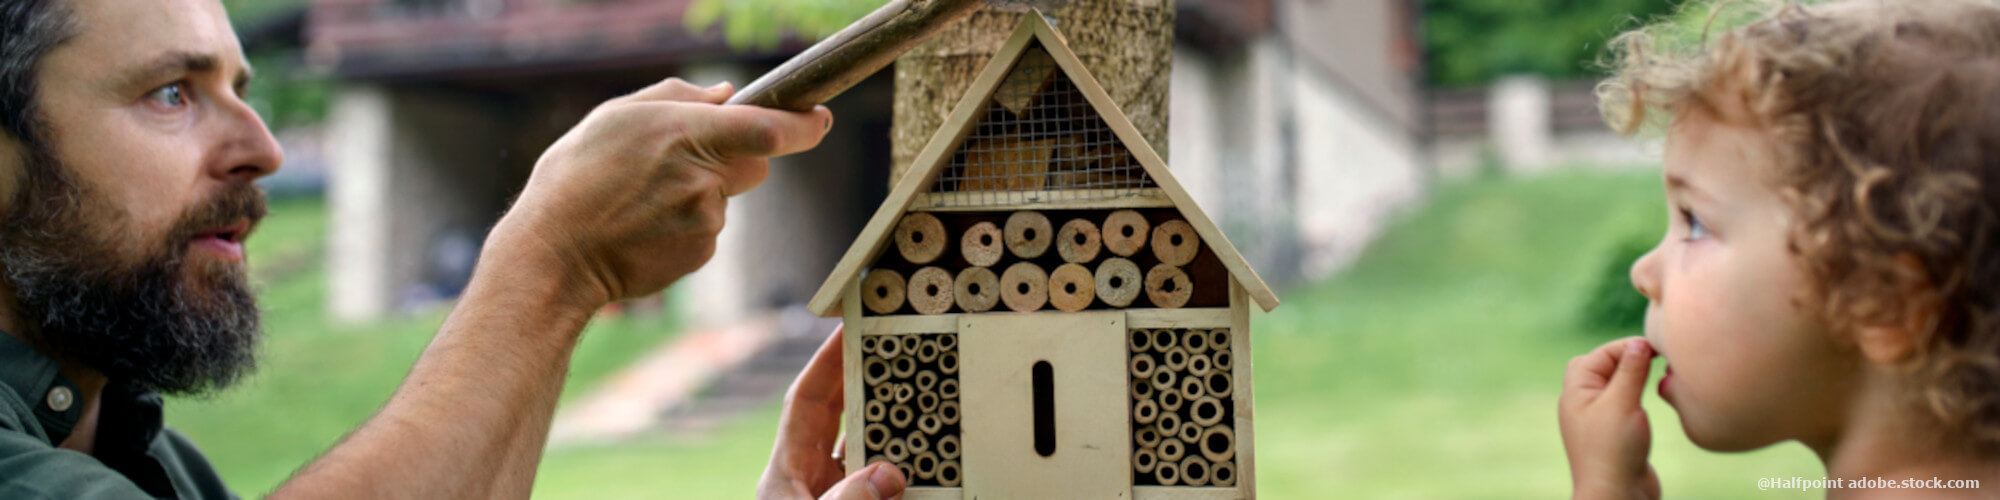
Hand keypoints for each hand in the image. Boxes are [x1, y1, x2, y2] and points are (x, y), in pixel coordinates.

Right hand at [487, 79, 833, 307]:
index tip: (820, 119)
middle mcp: (704, 177)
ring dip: (701, 193)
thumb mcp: (614, 117)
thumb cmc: (575, 179)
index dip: (802, 124)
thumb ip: (677, 98)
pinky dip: (687, 224)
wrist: (554, 255)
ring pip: (727, 197)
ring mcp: (706, 219)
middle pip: (755, 163)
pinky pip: (709, 228)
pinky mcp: (701, 252)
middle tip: (680, 163)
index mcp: (685, 133)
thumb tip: (726, 94)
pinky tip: (647, 226)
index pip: (768, 128)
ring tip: (644, 200)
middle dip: (735, 158)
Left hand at [760, 326, 906, 499]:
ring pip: (862, 445)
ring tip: (915, 396)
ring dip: (888, 423)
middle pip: (835, 413)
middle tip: (890, 349)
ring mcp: (833, 490)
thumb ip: (846, 499)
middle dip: (860, 380)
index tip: (846, 330)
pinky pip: (878, 479)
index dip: (825, 362)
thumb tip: (890, 473)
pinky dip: (899, 464)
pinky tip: (923, 455)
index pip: (805, 400)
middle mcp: (810, 474)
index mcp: (788, 468)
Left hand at [1560, 337, 1660, 499]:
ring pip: (1612, 386)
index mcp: (1575, 393)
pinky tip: (1650, 401)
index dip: (1626, 347)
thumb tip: (1638, 342)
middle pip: (1599, 366)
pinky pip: (1622, 404)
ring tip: (1654, 377)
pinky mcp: (1614, 434)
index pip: (1598, 355)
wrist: (1616, 495)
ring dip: (1631, 377)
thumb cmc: (1614, 449)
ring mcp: (1597, 419)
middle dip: (1625, 358)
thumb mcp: (1622, 403)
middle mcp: (1582, 404)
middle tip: (1652, 359)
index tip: (1656, 347)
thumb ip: (1630, 370)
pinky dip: (1635, 396)